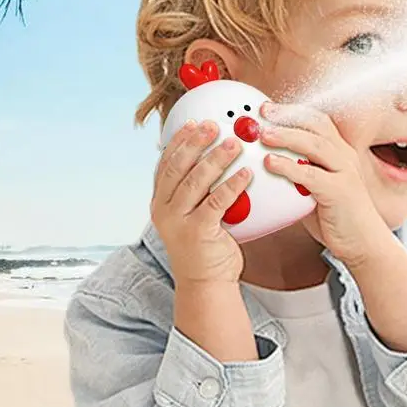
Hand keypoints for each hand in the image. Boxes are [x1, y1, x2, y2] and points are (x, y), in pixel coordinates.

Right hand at [151, 120, 251, 284]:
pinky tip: (246, 174)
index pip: (166, 164)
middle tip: (214, 125)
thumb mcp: (194, 215)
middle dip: (196, 143)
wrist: (206, 283)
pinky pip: (216, 203)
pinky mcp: (197, 232)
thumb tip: (217, 161)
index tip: (193, 123)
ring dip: (216, 159)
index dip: (179, 142)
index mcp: (161, 202)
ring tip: (234, 143)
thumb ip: (199, 192)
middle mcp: (164, 209)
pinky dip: (232, 185)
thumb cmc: (206, 247)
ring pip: (196, 182)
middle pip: (178, 168)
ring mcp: (178, 221)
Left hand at [260, 103, 390, 267]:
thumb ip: (298, 175)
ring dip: (287, 136)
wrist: (365, 244)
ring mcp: (345, 173)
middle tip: (262, 112)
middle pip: (316, 125)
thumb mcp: (316, 190)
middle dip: (287, 115)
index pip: (318, 122)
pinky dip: (289, 166)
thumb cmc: (338, 218)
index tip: (268, 108)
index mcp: (340, 153)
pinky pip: (311, 174)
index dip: (293, 111)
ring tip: (263, 134)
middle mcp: (345, 157)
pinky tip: (271, 163)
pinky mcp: (340, 191)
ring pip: (315, 144)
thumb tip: (267, 166)